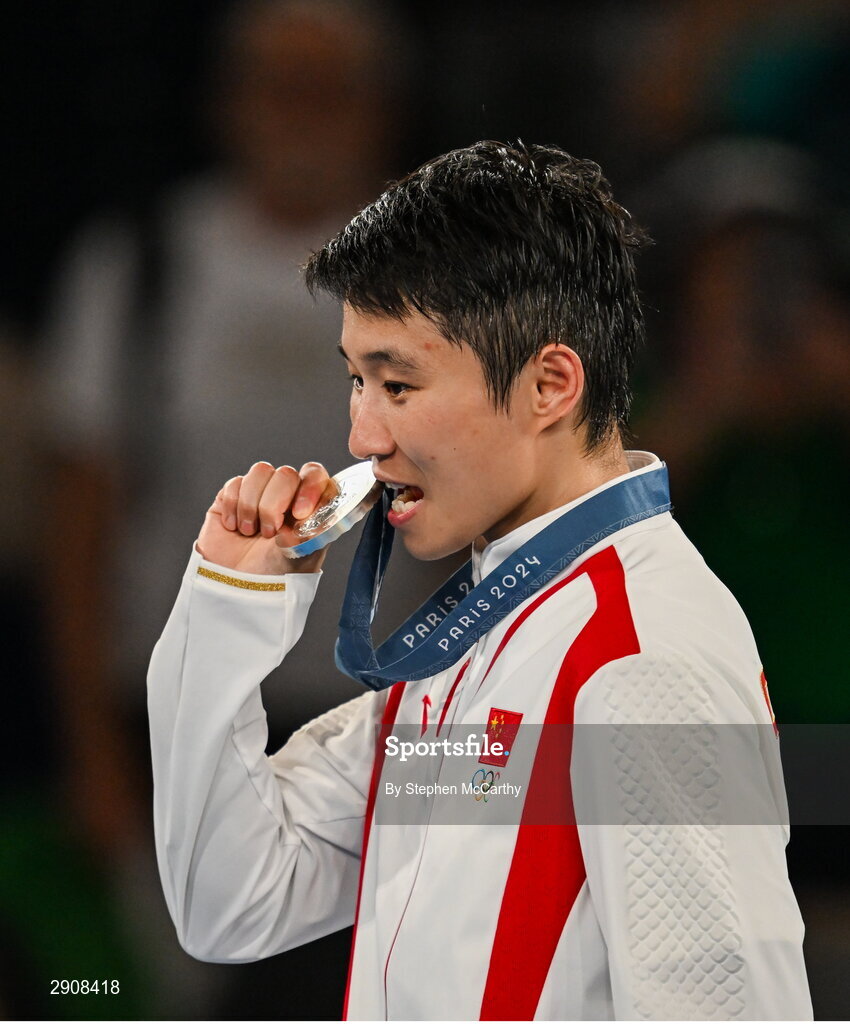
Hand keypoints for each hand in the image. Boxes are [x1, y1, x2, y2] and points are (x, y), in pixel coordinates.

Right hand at [196, 461, 334, 573]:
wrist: (234, 588)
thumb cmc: (274, 576)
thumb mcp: (301, 558)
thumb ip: (312, 534)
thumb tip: (310, 518)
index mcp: (311, 506)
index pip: (316, 477)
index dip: (310, 488)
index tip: (300, 514)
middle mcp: (287, 495)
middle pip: (287, 474)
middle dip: (275, 503)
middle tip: (269, 532)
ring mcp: (260, 493)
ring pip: (261, 471)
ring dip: (252, 504)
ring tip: (250, 532)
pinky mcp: (233, 496)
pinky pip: (235, 483)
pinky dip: (233, 505)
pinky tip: (234, 527)